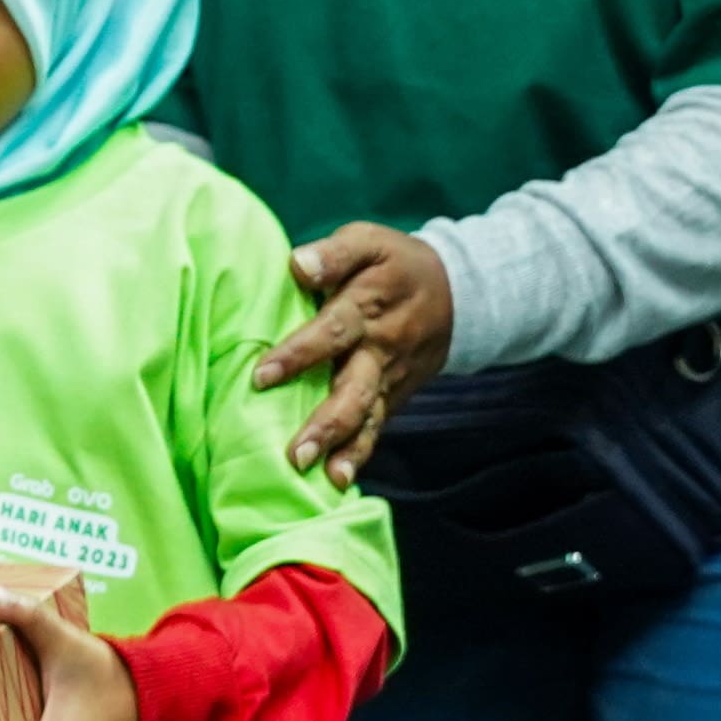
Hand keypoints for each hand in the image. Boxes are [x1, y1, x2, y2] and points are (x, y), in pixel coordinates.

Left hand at [253, 222, 456, 484]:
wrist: (457, 293)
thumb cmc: (394, 263)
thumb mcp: (370, 240)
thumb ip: (334, 253)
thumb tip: (297, 265)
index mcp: (369, 305)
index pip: (332, 330)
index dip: (299, 353)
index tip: (262, 375)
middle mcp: (380, 348)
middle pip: (353, 388)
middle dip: (325, 421)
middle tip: (295, 451)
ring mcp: (389, 377)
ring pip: (366, 415)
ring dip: (341, 446)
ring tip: (314, 473)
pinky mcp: (393, 396)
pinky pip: (376, 427)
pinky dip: (359, 454)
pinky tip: (337, 481)